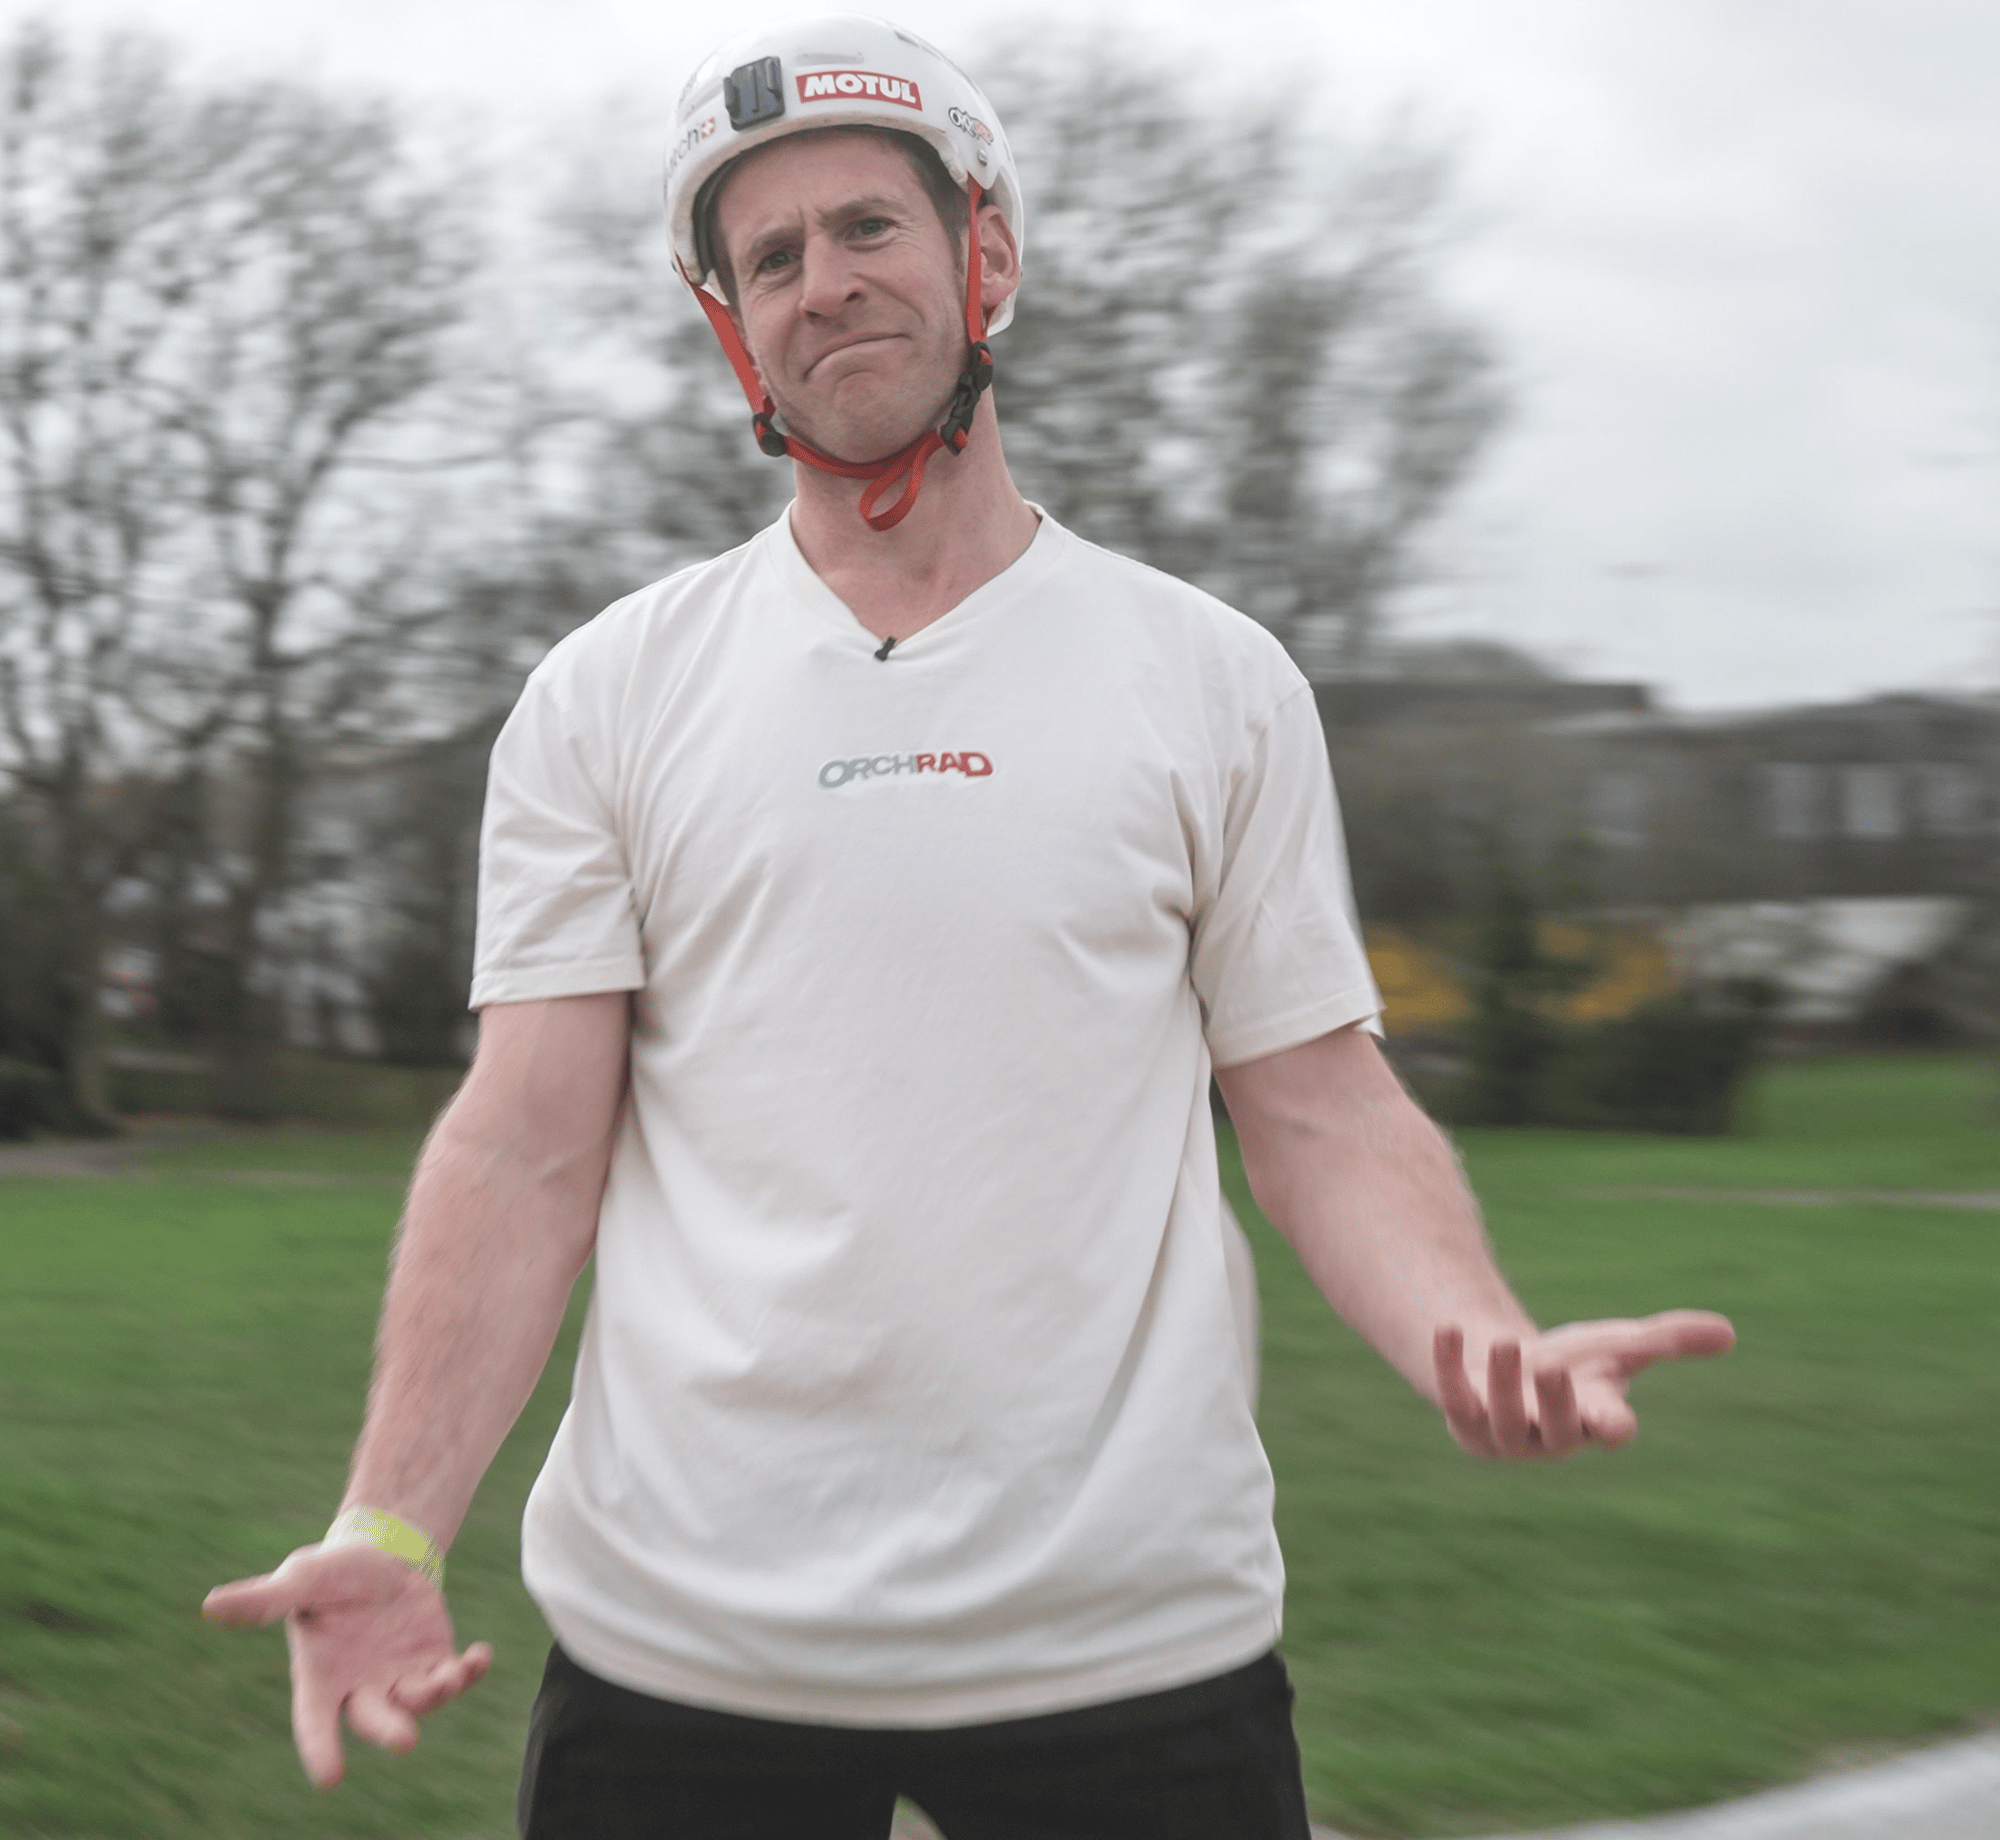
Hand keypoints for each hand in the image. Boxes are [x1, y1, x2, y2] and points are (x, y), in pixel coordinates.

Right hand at [203, 1543, 491, 1787]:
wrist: (381, 1556)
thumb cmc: (332, 1573)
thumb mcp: (301, 1580)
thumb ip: (264, 1599)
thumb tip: (211, 1605)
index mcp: (321, 1678)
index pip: (315, 1722)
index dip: (320, 1749)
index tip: (329, 1778)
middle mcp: (361, 1688)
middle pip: (375, 1720)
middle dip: (390, 1730)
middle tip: (406, 1740)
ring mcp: (399, 1678)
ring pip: (418, 1702)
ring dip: (435, 1694)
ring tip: (451, 1674)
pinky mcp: (433, 1661)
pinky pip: (454, 1676)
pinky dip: (469, 1671)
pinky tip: (480, 1656)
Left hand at [1433, 1310, 1734, 1458]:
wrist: (1505, 1371)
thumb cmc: (1571, 1365)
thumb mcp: (1617, 1348)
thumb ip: (1667, 1340)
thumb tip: (1728, 1331)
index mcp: (1592, 1419)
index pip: (1609, 1429)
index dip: (1612, 1426)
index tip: (1619, 1423)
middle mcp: (1550, 1434)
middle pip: (1557, 1429)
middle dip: (1554, 1400)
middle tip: (1552, 1365)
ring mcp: (1504, 1432)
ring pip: (1502, 1418)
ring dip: (1501, 1381)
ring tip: (1504, 1342)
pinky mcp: (1463, 1418)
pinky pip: (1452, 1398)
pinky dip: (1447, 1365)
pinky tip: (1445, 1328)